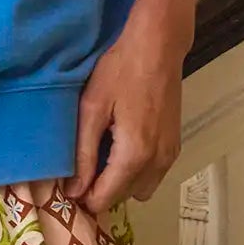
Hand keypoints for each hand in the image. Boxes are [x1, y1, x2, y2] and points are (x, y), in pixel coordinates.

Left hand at [68, 7, 185, 213]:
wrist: (158, 46)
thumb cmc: (120, 70)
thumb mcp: (92, 109)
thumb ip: (83, 154)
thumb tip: (73, 191)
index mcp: (134, 155)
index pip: (106, 199)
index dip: (83, 198)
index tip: (68, 184)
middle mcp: (157, 162)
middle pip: (124, 198)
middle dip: (102, 191)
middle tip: (82, 168)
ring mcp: (170, 154)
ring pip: (141, 189)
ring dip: (121, 183)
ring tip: (101, 157)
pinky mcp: (175, 145)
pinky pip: (153, 174)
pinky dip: (136, 171)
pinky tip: (120, 146)